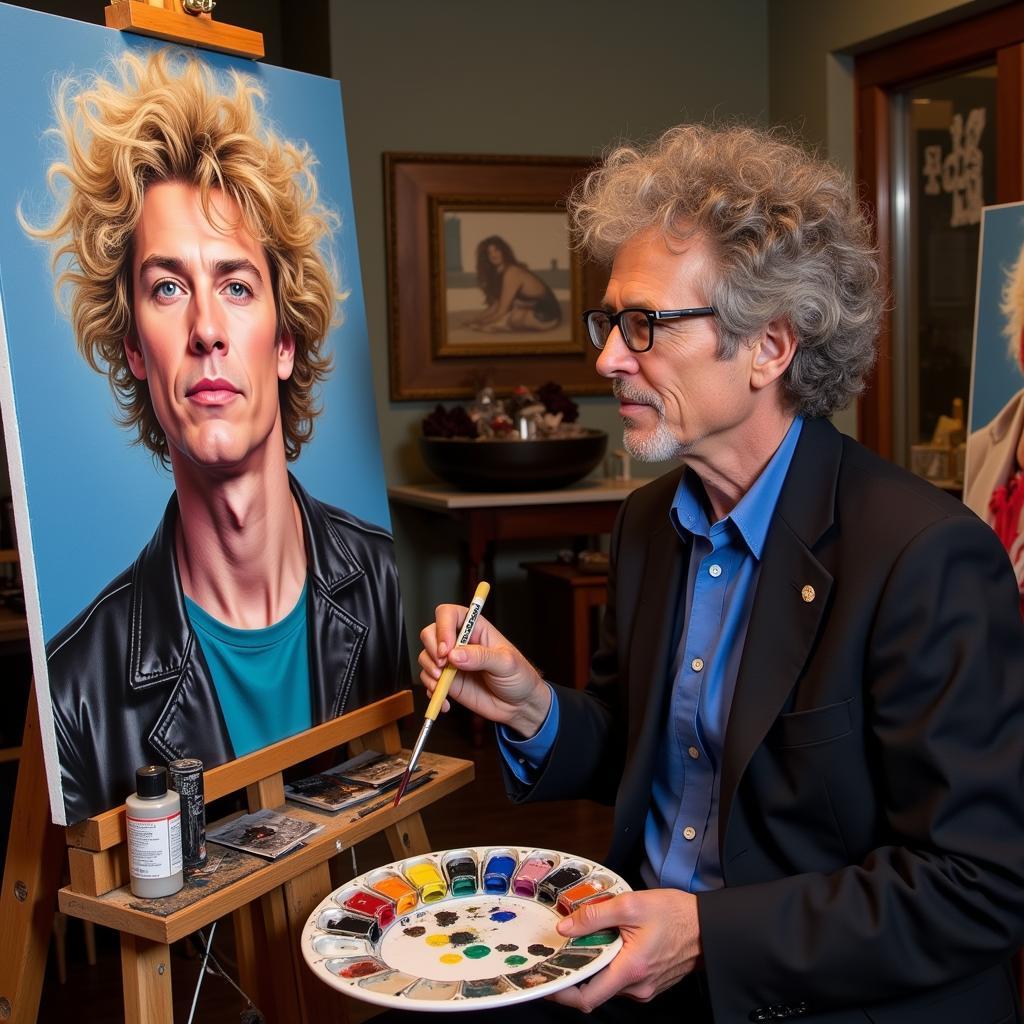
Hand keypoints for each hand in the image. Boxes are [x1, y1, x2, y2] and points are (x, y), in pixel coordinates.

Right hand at [418, 604, 549, 735]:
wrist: (520, 705)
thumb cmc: (519, 677)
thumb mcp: (506, 664)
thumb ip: (481, 657)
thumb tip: (455, 654)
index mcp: (476, 629)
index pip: (450, 614)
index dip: (443, 627)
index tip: (447, 648)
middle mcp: (460, 643)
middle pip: (431, 632)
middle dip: (432, 648)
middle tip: (443, 665)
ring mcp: (452, 663)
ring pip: (425, 656)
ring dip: (428, 670)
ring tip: (442, 684)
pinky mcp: (448, 682)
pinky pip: (428, 681)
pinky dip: (431, 691)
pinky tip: (446, 701)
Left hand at [549, 889, 701, 1010]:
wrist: (709, 926)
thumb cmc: (676, 915)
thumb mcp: (632, 905)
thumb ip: (595, 915)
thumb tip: (566, 927)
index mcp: (630, 970)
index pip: (587, 997)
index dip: (563, 993)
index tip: (547, 981)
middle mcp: (637, 986)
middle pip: (595, 987)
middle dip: (578, 968)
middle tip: (564, 947)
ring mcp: (645, 987)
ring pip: (609, 981)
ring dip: (597, 962)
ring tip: (593, 936)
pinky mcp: (650, 982)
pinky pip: (622, 977)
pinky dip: (612, 962)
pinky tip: (613, 940)